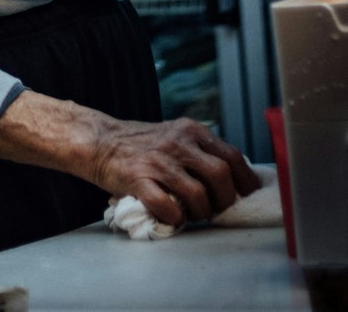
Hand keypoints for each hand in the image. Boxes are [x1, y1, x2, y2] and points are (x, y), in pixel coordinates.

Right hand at [85, 114, 259, 227]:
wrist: (101, 142)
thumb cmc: (142, 144)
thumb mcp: (176, 135)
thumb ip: (201, 151)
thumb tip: (234, 178)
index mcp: (191, 130)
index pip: (232, 156)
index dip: (245, 181)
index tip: (246, 196)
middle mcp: (177, 142)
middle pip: (220, 175)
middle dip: (225, 199)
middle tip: (216, 208)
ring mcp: (158, 161)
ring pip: (198, 194)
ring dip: (201, 212)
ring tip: (193, 214)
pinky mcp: (139, 179)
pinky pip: (168, 207)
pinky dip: (175, 218)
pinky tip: (172, 216)